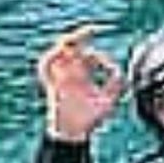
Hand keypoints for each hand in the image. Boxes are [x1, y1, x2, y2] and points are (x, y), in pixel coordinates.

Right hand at [36, 24, 124, 142]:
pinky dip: (49, 58)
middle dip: (80, 36)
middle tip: (91, 29)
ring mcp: (60, 77)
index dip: (101, 57)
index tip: (110, 67)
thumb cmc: (90, 120)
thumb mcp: (109, 100)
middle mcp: (70, 73)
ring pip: (58, 52)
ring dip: (66, 44)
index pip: (89, 56)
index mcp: (83, 75)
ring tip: (74, 39)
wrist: (74, 133)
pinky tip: (60, 52)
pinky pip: (45, 67)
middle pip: (71, 47)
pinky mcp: (52, 84)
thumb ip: (116, 84)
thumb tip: (118, 70)